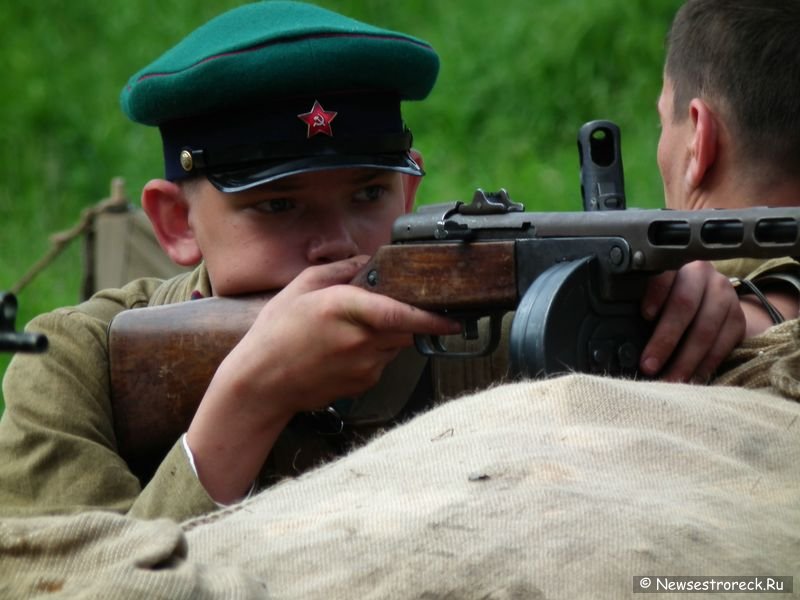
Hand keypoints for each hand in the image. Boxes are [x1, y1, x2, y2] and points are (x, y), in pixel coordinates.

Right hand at [187, 256, 459, 501]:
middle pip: (405, 327)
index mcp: (346, 310)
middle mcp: (361, 340)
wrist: (261, 384)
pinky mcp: (363, 385)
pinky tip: (342, 351)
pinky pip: (381, 363)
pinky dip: (373, 354)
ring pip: (395, 345)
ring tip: (349, 331)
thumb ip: (338, 270)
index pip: (401, 313)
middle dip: (404, 316)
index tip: (454, 316)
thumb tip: (365, 262)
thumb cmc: (275, 334)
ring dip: (386, 334)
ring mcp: (364, 366)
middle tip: (381, 308)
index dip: (432, 317)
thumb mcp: (300, 288)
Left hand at [638, 261, 744, 382]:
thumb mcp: (655, 297)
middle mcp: (703, 276)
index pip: (665, 276)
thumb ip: (642, 310)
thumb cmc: (669, 301)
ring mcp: (725, 297)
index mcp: (675, 266)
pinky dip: (704, 366)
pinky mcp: (738, 319)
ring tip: (668, 380)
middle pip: (684, 306)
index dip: (656, 294)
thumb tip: (619, 341)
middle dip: (665, 340)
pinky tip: (690, 379)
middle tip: (648, 365)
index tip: (645, 315)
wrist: (709, 299)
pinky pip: (722, 345)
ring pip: (705, 329)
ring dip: (685, 360)